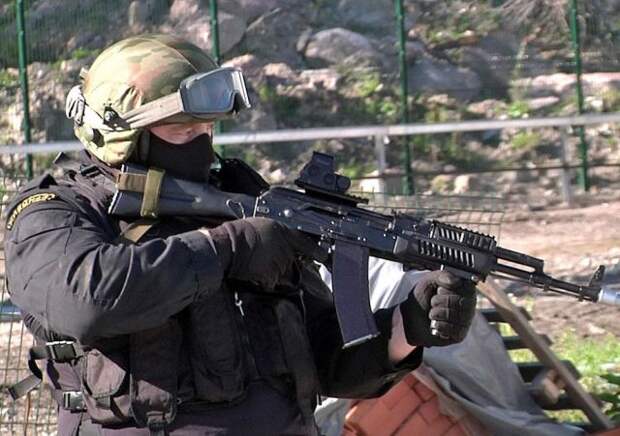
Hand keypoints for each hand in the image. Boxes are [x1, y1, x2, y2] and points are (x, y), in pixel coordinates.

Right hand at [208, 217, 324, 288]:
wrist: (228, 245)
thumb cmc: (239, 233)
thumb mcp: (262, 226)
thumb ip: (277, 236)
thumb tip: (280, 242)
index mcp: (284, 233)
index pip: (306, 244)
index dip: (317, 251)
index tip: (323, 256)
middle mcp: (286, 250)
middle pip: (294, 263)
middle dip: (286, 265)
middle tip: (269, 261)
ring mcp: (280, 264)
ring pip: (284, 275)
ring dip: (275, 274)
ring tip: (258, 265)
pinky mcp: (272, 277)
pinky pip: (272, 283)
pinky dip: (265, 281)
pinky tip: (254, 273)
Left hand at [399, 270, 475, 346]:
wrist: (411, 317)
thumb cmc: (422, 298)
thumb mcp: (429, 281)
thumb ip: (442, 275)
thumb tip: (456, 280)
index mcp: (464, 288)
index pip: (466, 288)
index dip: (448, 289)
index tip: (438, 290)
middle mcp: (468, 304)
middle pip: (462, 302)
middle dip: (440, 301)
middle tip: (432, 302)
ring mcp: (466, 319)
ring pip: (458, 317)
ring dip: (438, 314)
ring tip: (432, 313)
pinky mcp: (460, 334)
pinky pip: (455, 331)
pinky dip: (440, 326)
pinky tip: (435, 324)